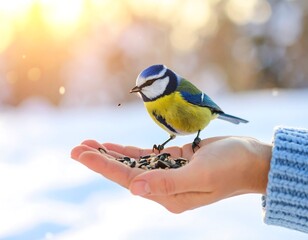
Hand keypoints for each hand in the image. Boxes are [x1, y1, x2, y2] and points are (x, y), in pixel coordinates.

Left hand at [71, 136, 271, 212]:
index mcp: (170, 196)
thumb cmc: (231, 167)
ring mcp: (169, 175)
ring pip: (133, 165)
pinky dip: (129, 151)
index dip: (103, 166)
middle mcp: (166, 189)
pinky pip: (146, 157)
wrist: (252, 160)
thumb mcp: (202, 176)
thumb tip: (135, 189)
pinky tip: (114, 146)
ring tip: (89, 144)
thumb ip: (169, 184)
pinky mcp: (175, 162)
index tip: (80, 153)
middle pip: (125, 173)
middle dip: (100, 160)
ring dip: (111, 154)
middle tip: (76, 148)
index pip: (128, 180)